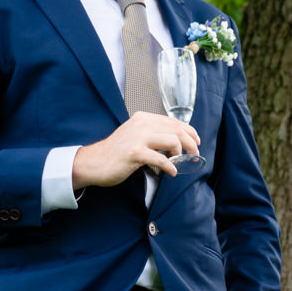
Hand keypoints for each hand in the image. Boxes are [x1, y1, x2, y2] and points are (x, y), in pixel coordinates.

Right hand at [72, 112, 200, 189]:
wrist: (94, 163)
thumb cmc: (116, 153)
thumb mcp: (135, 135)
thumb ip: (152, 134)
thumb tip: (177, 139)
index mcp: (143, 118)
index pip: (174, 121)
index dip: (190, 132)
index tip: (196, 142)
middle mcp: (141, 124)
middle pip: (177, 130)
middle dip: (191, 144)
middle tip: (195, 155)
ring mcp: (138, 137)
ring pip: (173, 141)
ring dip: (181, 154)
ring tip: (178, 162)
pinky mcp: (135, 153)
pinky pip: (161, 159)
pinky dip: (170, 167)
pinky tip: (171, 172)